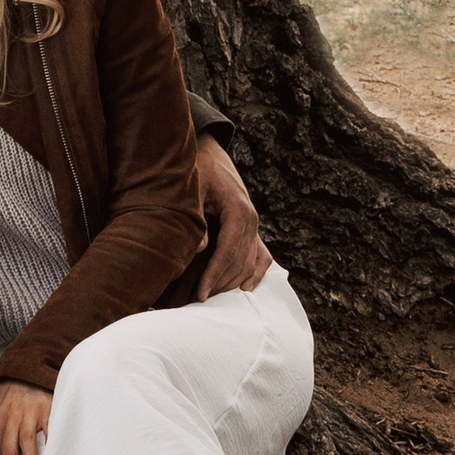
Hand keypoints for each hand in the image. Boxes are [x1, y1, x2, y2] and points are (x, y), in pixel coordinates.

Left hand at [194, 136, 273, 297]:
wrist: (211, 155)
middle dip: (219, 283)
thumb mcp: (193, 189)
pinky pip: (261, 255)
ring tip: (210, 296)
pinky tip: (246, 289)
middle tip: (197, 299)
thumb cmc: (198, 171)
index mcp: (237, 210)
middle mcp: (251, 220)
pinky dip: (256, 273)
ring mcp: (254, 225)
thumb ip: (196, 218)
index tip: (200, 294)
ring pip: (249, 262)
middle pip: (239, 262)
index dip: (214, 275)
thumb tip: (199, 249)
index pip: (228, 251)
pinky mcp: (252, 227)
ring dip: (232, 282)